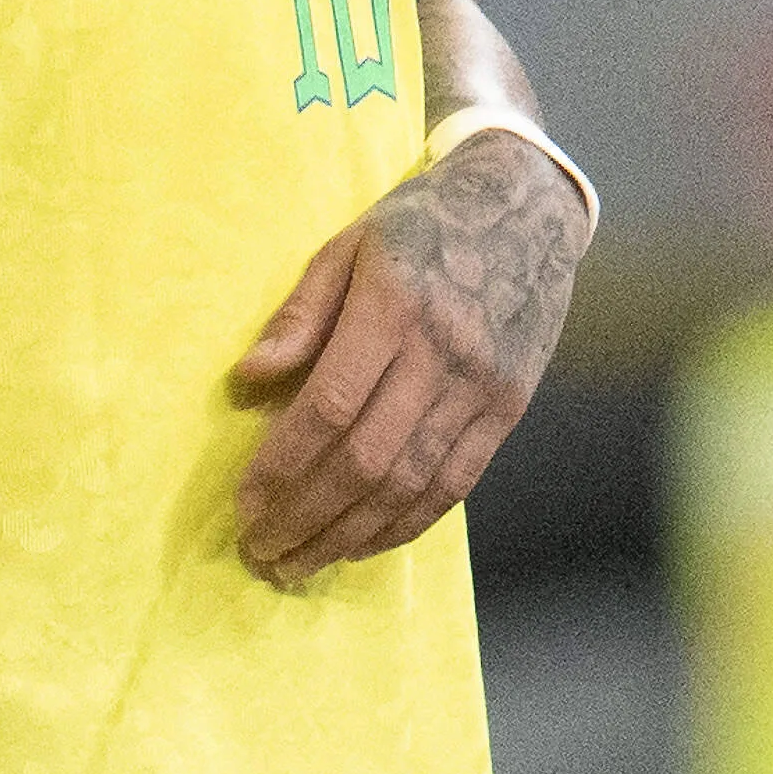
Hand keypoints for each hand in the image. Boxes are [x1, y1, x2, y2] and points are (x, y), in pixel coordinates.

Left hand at [231, 133, 586, 589]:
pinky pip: (454, 484)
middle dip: (306, 516)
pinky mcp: (509, 408)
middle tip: (262, 552)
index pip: (328, 409)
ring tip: (301, 564)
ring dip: (350, 535)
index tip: (244, 505)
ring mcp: (482, 388)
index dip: (282, 467)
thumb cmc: (421, 224)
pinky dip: (405, 524)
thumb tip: (247, 382)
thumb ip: (298, 314)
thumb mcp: (347, 245)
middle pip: (366, 460)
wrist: (528, 209)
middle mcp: (443, 355)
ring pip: (410, 484)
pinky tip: (363, 545)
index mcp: (393, 309)